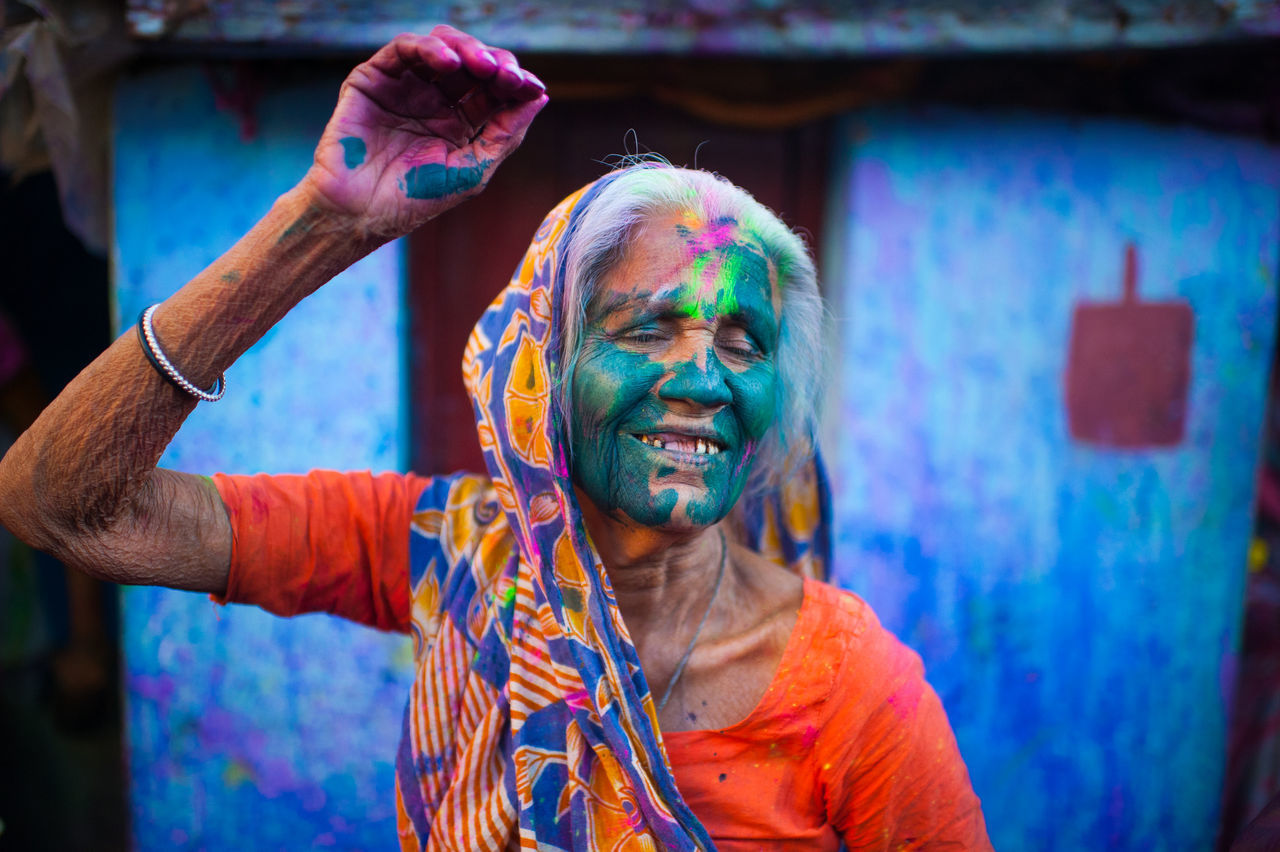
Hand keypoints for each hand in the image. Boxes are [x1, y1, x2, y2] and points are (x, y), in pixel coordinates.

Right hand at [300, 26, 547, 239]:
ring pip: (443, 46)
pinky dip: (430, 49)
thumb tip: (540, 97)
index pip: (495, 89)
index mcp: (462, 122)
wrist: (358, 212)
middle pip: (473, 62)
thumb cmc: (413, 199)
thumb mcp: (472, 170)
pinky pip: (405, 49)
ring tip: (482, 66)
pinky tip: (449, 62)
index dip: (516, 83)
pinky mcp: (375, 77)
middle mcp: (436, 99)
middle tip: (507, 75)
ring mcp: (406, 86)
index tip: (533, 87)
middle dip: (495, 64)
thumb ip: (506, 134)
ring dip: (467, 49)